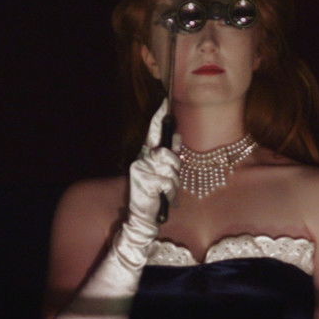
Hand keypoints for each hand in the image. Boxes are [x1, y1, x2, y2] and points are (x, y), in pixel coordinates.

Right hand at [125, 100, 179, 229]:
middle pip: (168, 153)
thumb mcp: (164, 173)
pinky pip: (167, 182)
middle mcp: (142, 159)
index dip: (158, 118)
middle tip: (168, 178)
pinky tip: (161, 197)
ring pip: (170, 168)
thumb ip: (169, 156)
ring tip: (164, 190)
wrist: (143, 216)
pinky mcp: (145, 182)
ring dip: (172, 182)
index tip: (164, 102)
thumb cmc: (156, 194)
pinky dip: (169, 191)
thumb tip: (176, 136)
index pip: (153, 133)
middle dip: (174, 166)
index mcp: (146, 155)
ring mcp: (141, 170)